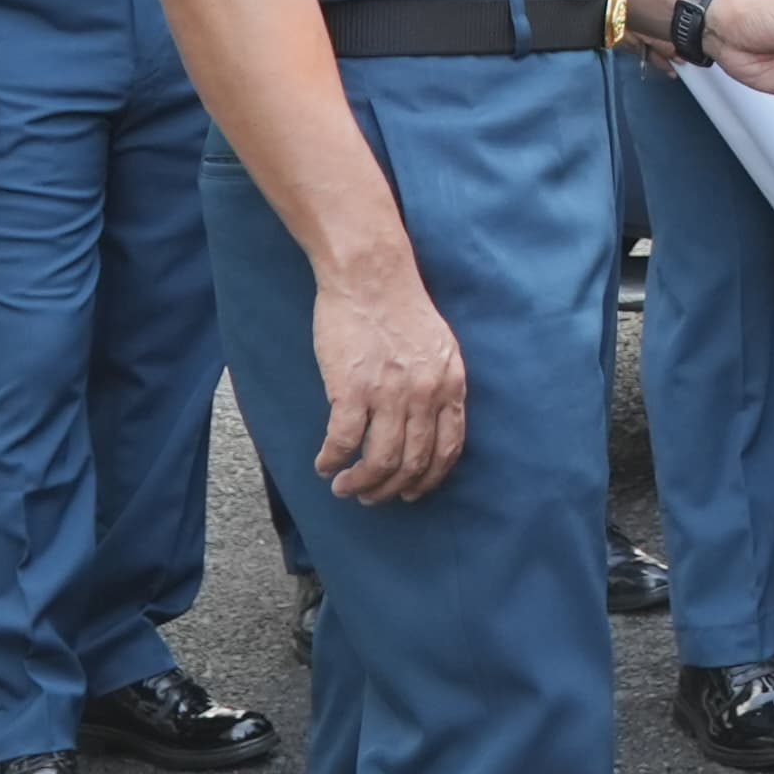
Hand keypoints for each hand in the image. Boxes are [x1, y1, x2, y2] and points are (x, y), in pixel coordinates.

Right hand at [310, 261, 468, 503]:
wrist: (371, 277)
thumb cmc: (400, 306)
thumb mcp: (439, 346)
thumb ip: (438, 384)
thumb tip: (428, 422)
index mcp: (450, 384)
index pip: (448, 448)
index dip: (428, 478)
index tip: (412, 492)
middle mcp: (425, 394)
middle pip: (412, 463)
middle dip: (390, 489)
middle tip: (371, 496)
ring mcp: (390, 394)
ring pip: (379, 461)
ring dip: (360, 484)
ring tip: (344, 487)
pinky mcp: (352, 389)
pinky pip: (344, 442)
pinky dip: (332, 460)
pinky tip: (324, 464)